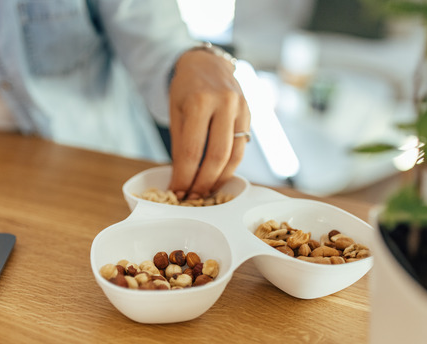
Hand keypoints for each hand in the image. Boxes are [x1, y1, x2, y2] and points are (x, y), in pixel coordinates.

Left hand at [168, 47, 249, 199]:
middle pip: (216, 157)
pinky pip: (242, 148)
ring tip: (205, 192)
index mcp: (199, 101)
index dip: (184, 176)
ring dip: (219, 179)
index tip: (176, 191)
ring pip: (234, 156)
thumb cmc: (186, 88)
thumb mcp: (175, 111)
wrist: (207, 63)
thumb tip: (181, 178)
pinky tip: (218, 177)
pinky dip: (230, 166)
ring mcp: (241, 108)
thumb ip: (180, 143)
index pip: (192, 151)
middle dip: (203, 183)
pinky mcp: (250, 114)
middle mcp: (224, 103)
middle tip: (191, 197)